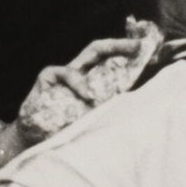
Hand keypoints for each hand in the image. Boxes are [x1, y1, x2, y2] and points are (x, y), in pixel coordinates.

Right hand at [15, 36, 147, 145]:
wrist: (34, 142)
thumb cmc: (64, 131)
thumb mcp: (92, 117)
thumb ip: (108, 106)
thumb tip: (137, 103)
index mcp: (89, 80)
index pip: (110, 60)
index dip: (128, 54)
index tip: (151, 52)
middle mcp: (79, 72)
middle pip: (102, 49)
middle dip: (122, 44)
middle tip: (141, 45)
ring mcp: (63, 72)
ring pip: (90, 53)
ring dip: (111, 57)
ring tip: (126, 75)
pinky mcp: (47, 77)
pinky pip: (66, 73)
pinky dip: (80, 84)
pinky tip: (89, 96)